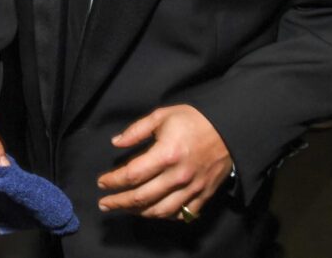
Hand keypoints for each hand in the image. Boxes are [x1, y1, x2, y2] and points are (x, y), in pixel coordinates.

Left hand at [96, 105, 232, 220]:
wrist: (229, 129)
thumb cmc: (194, 120)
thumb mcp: (162, 116)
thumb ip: (136, 130)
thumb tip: (116, 142)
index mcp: (166, 154)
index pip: (132, 175)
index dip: (113, 181)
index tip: (101, 182)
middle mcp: (178, 176)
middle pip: (141, 198)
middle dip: (118, 202)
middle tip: (104, 203)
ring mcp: (192, 189)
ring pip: (160, 211)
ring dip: (138, 213)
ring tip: (124, 209)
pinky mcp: (203, 195)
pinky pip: (182, 215)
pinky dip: (165, 216)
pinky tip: (154, 212)